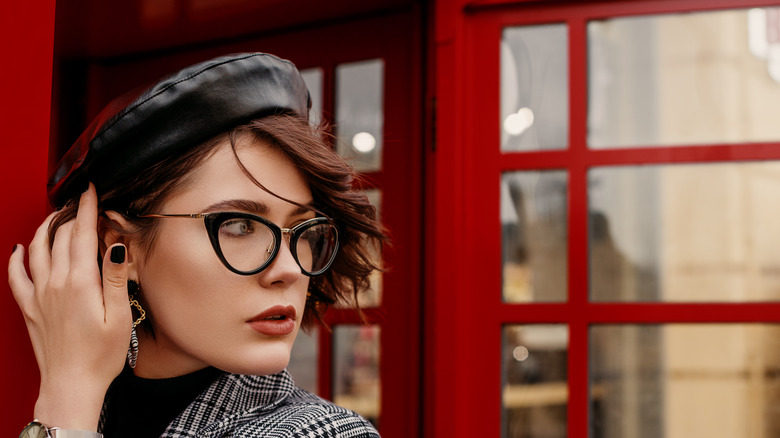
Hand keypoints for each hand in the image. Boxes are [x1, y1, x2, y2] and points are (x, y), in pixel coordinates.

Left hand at [8, 184, 131, 429]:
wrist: (71, 384)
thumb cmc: (100, 356)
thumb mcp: (120, 316)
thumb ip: (116, 278)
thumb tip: (115, 246)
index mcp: (80, 283)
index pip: (82, 234)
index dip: (87, 208)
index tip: (91, 191)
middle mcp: (55, 284)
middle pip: (59, 236)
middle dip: (70, 214)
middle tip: (81, 202)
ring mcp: (39, 295)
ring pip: (36, 249)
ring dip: (45, 227)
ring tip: (56, 216)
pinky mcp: (30, 308)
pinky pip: (16, 275)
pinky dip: (16, 258)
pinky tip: (19, 249)